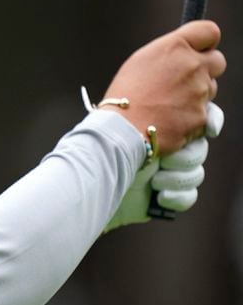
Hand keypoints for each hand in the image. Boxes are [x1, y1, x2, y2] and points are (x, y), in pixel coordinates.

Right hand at [101, 21, 225, 154]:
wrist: (122, 130)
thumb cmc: (124, 95)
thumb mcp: (140, 61)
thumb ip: (170, 54)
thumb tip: (188, 57)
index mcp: (176, 47)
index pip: (209, 32)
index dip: (205, 42)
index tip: (198, 50)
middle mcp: (193, 65)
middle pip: (217, 61)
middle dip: (205, 69)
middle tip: (182, 81)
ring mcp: (201, 92)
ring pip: (209, 90)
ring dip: (195, 95)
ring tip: (167, 105)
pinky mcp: (202, 117)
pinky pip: (204, 115)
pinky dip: (190, 118)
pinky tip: (169, 121)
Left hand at [104, 101, 222, 231]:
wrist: (93, 186)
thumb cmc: (107, 150)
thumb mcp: (130, 128)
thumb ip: (157, 115)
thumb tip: (191, 106)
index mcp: (162, 127)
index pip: (200, 117)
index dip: (212, 121)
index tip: (208, 129)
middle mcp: (168, 149)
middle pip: (199, 149)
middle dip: (185, 156)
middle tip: (164, 160)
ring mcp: (169, 173)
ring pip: (196, 173)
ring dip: (177, 178)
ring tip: (154, 181)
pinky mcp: (166, 197)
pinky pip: (189, 196)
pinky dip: (177, 197)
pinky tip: (160, 197)